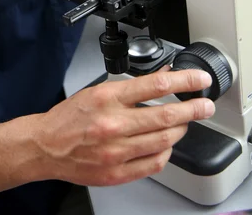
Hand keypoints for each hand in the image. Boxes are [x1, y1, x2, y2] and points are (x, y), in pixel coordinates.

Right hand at [34, 69, 213, 186]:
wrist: (46, 146)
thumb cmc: (69, 118)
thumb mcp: (97, 91)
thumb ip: (130, 87)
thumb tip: (161, 79)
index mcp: (107, 98)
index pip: (155, 85)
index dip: (184, 81)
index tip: (198, 79)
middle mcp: (113, 124)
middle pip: (166, 115)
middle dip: (193, 109)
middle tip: (205, 106)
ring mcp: (116, 151)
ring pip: (164, 140)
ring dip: (180, 130)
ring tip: (183, 123)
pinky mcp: (117, 172)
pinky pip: (154, 163)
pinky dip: (165, 152)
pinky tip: (165, 144)